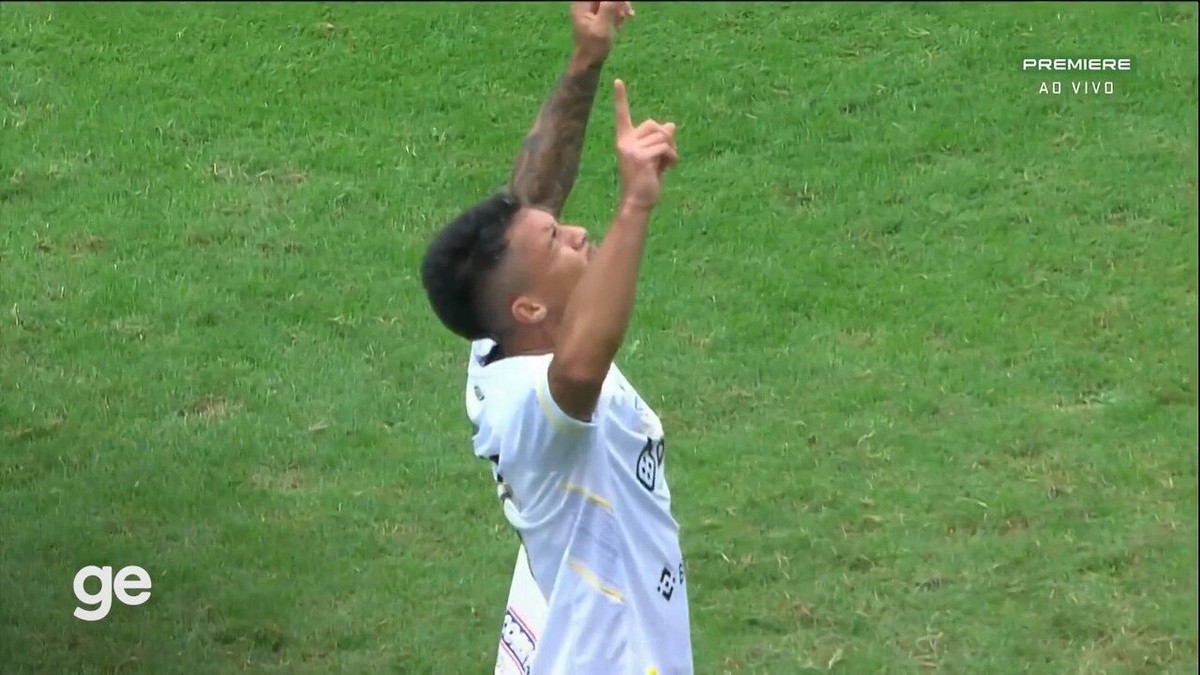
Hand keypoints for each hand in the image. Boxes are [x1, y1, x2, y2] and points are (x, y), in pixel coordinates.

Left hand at [571, 1, 634, 63]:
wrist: (588, 62)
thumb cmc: (594, 47)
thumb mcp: (602, 26)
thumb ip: (609, 6)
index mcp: (582, 4)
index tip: (623, 5)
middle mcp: (585, 4)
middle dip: (618, 3)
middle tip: (627, 12)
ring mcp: (590, 9)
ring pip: (609, 1)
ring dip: (620, 8)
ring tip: (623, 22)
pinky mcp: (597, 15)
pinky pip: (610, 7)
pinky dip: (617, 14)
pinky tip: (620, 24)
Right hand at [613, 79, 677, 210]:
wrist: (638, 201)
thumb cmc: (646, 181)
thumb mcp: (656, 157)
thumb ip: (662, 141)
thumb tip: (671, 124)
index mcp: (625, 140)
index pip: (622, 115)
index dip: (621, 98)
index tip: (618, 81)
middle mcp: (625, 142)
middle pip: (653, 123)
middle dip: (665, 136)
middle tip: (668, 154)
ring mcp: (631, 149)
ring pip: (662, 135)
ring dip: (671, 148)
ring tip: (669, 163)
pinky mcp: (640, 157)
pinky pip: (664, 146)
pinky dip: (672, 156)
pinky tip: (670, 167)